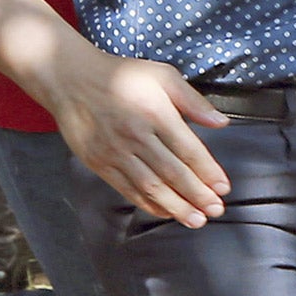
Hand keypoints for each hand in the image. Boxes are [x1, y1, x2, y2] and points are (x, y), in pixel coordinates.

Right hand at [45, 50, 231, 226]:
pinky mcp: (100, 164)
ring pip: (151, 186)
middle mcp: (136, 136)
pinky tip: (166, 211)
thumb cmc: (121, 75)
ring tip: (196, 220)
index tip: (223, 187)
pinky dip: (149, 204)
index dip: (208, 172)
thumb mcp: (162, 75)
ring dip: (176, 206)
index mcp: (155, 113)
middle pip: (172, 173)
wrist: (71, 80)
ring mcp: (116, 152)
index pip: (188, 150)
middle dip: (197, 195)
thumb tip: (220, 122)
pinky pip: (128, 189)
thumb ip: (193, 100)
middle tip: (215, 210)